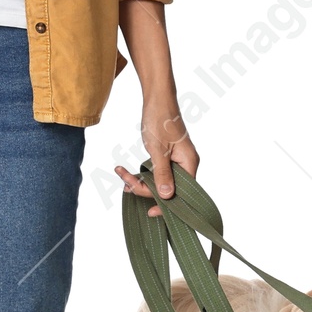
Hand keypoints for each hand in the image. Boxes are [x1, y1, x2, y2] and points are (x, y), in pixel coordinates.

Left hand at [115, 96, 197, 218]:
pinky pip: (156, 173)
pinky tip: (128, 175)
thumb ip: (162, 174)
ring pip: (159, 182)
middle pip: (168, 189)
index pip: (181, 194)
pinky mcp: (168, 158)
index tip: (149, 212)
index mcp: (189, 164)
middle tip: (125, 182)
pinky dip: (143, 175)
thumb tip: (166, 197)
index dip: (165, 205)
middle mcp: (186, 165)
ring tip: (122, 175)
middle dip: (144, 188)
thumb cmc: (159, 120)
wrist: (157, 99)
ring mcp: (177, 162)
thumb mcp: (158, 149)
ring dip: (140, 181)